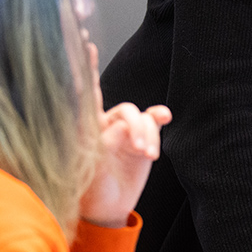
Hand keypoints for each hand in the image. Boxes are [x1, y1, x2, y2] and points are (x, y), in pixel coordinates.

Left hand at [78, 40, 169, 227]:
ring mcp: (126, 129)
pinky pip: (154, 120)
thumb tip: (119, 128)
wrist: (108, 209)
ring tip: (147, 155)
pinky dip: (159, 118)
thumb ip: (100, 146)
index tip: (86, 42)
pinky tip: (165, 117)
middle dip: (136, 127)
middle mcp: (106, 123)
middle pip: (125, 110)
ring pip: (141, 118)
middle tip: (139, 148)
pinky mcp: (143, 137)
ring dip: (148, 135)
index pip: (85, 93)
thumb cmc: (89, 191)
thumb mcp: (88, 171)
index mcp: (87, 128)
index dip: (85, 67)